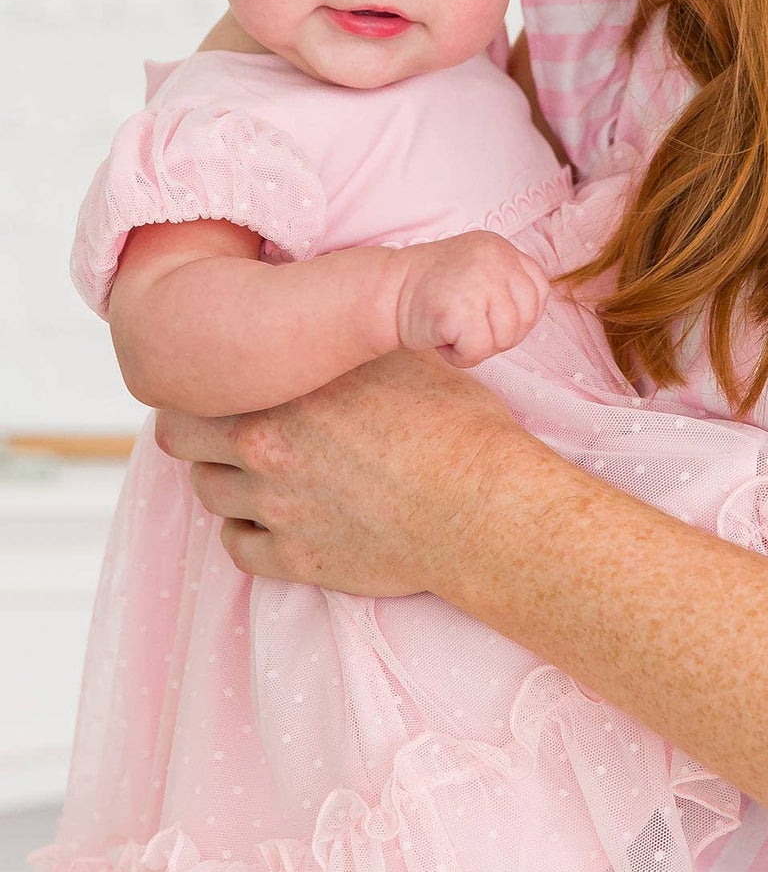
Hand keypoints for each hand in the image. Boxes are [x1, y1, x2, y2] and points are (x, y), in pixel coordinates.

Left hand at [154, 350, 553, 601]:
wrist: (482, 508)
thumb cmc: (457, 425)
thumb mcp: (406, 354)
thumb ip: (354, 339)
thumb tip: (346, 312)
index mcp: (285, 389)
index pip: (196, 383)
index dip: (210, 383)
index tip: (231, 386)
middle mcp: (265, 446)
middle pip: (180, 439)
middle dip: (200, 432)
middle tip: (232, 429)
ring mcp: (276, 507)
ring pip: (208, 493)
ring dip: (229, 481)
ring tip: (266, 473)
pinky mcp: (296, 559)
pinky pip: (238, 548)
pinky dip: (252, 534)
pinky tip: (282, 520)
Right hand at [391, 231, 549, 367]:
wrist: (386, 291)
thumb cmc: (431, 290)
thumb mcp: (477, 271)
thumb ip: (506, 284)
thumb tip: (529, 320)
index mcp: (501, 248)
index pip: (538, 291)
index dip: (521, 316)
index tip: (491, 319)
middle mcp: (495, 258)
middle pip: (526, 318)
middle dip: (500, 335)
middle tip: (468, 328)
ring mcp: (480, 281)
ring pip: (506, 337)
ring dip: (479, 347)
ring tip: (453, 330)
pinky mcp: (460, 308)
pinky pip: (479, 350)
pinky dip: (461, 356)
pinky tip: (442, 339)